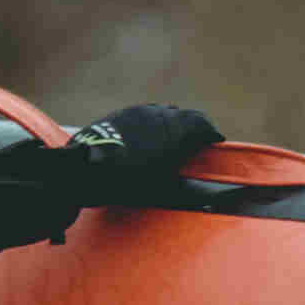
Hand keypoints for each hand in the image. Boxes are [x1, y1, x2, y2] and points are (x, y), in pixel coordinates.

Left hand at [68, 100, 224, 205]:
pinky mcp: (123, 112)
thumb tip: (199, 192)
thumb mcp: (161, 188)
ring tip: (171, 138)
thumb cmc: (129, 180)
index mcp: (179, 131)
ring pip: (165, 112)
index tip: (215, 141)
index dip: (211, 134)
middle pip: (187, 115)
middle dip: (194, 127)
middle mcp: (163, 115)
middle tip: (196, 140)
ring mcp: (142, 111)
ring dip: (172, 123)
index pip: (204, 124)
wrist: (88, 167)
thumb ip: (182, 185)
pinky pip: (145, 114)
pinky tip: (146, 136)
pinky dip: (152, 123)